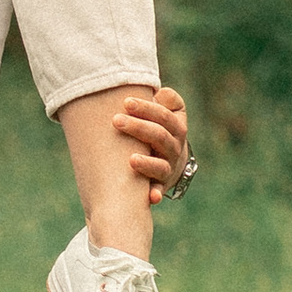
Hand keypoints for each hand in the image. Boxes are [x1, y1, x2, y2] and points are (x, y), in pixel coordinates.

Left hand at [113, 84, 193, 198]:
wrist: (171, 160)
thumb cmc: (160, 128)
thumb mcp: (168, 112)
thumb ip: (166, 100)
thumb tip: (161, 94)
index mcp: (176, 127)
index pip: (165, 116)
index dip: (147, 108)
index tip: (126, 102)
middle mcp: (174, 147)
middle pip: (160, 137)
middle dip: (138, 128)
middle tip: (116, 120)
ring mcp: (168, 167)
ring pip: (161, 165)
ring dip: (147, 163)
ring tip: (131, 159)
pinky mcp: (161, 184)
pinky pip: (159, 189)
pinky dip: (156, 193)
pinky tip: (151, 197)